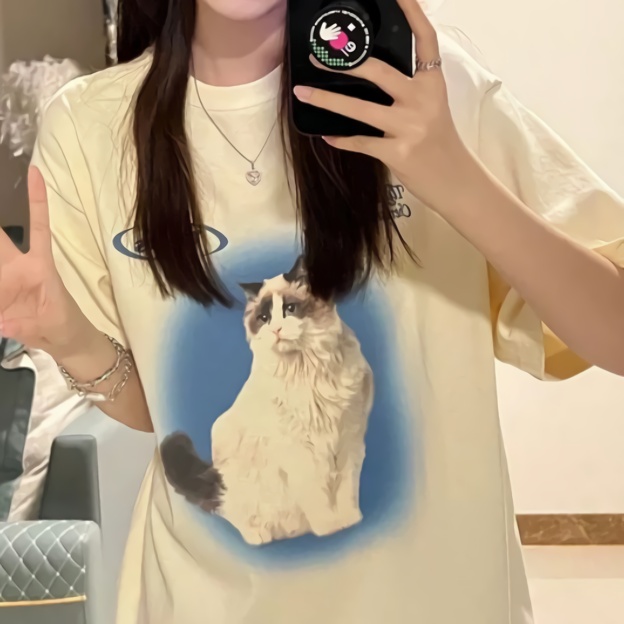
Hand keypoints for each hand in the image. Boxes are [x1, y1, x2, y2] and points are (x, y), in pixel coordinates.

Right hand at [0, 167, 92, 357]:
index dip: (36, 201)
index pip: (37, 227)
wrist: (62, 341)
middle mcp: (14, 267)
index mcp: (38, 265)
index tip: (35, 172)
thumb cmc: (64, 324)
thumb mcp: (52, 324)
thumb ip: (25, 324)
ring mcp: (1, 280)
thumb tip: (2, 322)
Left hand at [293, 0, 481, 211]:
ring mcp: (409, 127)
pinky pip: (361, 142)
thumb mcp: (431, 107)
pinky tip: (328, 136)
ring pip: (360, 109)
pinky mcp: (397, 152)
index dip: (412, 13)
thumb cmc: (439, 142)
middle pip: (378, 71)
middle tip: (318, 56)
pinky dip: (342, 140)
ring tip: (303, 93)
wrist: (454, 180)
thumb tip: (369, 77)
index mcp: (432, 83)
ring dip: (327, 101)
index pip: (425, 40)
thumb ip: (408, 90)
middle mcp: (422, 100)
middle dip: (344, 63)